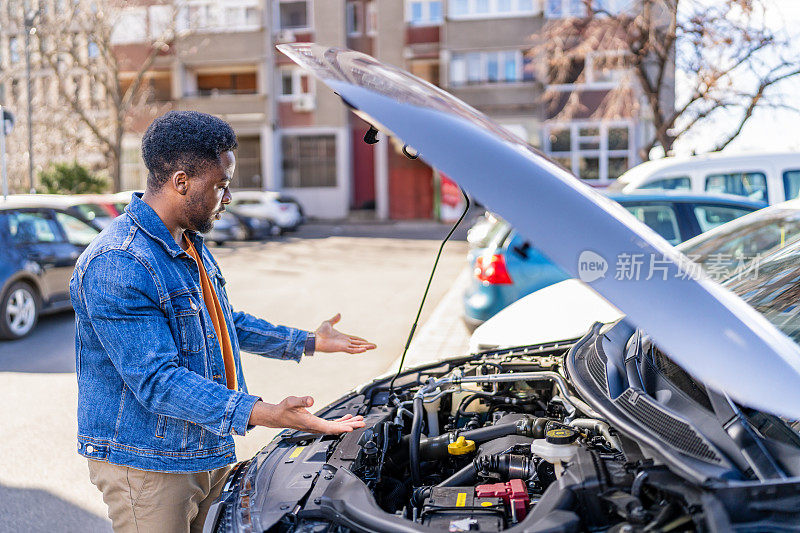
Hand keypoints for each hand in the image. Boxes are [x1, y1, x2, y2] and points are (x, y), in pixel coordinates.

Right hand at [250, 396, 365, 433]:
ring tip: (359, 420)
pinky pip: (332, 424)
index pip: (329, 427)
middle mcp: (315, 427)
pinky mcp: (317, 424)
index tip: (351, 428)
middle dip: (350, 426)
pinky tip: (347, 418)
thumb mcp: (291, 401)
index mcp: (311, 423)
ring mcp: (317, 426)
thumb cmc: (284, 409)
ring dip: (348, 424)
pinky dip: (341, 421)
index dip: (341, 428)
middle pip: (336, 429)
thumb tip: (311, 400)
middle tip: (362, 423)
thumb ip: (302, 400)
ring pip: (335, 427)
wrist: (277, 416)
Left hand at [314, 313, 376, 353]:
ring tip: (373, 347)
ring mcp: (344, 346)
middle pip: (358, 344)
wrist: (315, 338)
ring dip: (365, 347)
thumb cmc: (320, 332)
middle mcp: (345, 342)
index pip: (354, 339)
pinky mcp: (341, 348)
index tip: (367, 341)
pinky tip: (364, 349)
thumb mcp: (328, 323)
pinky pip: (352, 350)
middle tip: (375, 346)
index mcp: (343, 337)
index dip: (361, 340)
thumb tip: (339, 314)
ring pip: (357, 347)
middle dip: (366, 345)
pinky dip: (358, 350)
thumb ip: (334, 319)